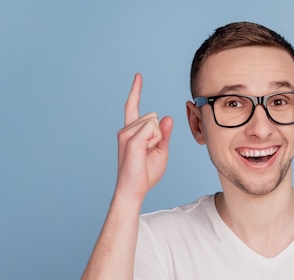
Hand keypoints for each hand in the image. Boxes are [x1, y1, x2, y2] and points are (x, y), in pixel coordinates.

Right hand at [115, 73, 173, 199]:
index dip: (136, 91)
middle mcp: (126, 130)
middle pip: (153, 116)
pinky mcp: (130, 140)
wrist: (134, 188)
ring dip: (156, 139)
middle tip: (149, 152)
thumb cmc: (146, 172)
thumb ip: (164, 134)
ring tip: (145, 154)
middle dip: (158, 134)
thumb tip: (167, 117)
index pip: (133, 106)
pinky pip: (151, 129)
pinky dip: (154, 141)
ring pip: (153, 122)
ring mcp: (126, 134)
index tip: (138, 76)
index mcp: (131, 131)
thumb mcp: (161, 150)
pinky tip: (144, 152)